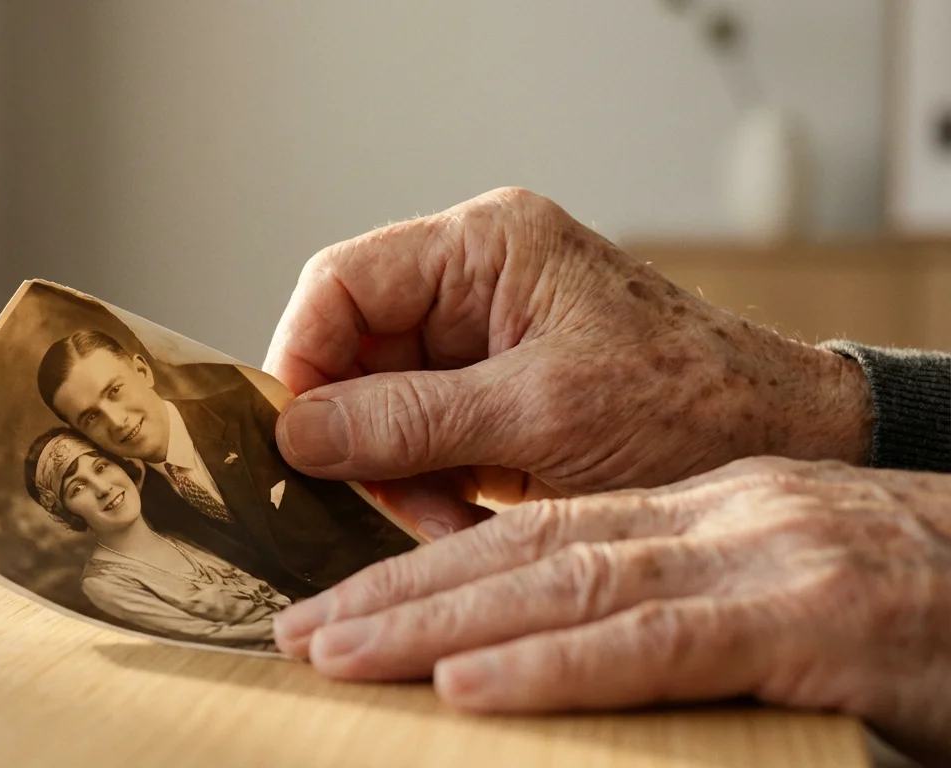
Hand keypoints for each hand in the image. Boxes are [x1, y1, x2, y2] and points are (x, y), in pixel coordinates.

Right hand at [264, 188, 872, 534]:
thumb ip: (411, 420)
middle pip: (352, 351)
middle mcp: (471, 282)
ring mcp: (480, 340)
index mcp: (483, 246)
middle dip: (360, 435)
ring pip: (377, 406)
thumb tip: (296, 432)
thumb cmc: (691, 404)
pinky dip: (428, 490)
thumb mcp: (542, 413)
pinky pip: (419, 439)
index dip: (301, 359)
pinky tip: (467, 517)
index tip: (293, 440)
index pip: (340, 283)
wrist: (783, 443)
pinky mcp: (492, 393)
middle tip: (385, 500)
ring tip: (447, 518)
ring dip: (397, 474)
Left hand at [271, 457, 950, 762]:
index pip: (536, 529)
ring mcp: (766, 560)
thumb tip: (547, 644)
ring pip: (569, 582)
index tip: (343, 609)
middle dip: (402, 595)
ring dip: (441, 624)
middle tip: (302, 636)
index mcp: (700, 510)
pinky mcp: (815, 619)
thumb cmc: (915, 602)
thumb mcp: (775, 584)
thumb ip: (671, 605)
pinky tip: (473, 684)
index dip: (427, 568)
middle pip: (525, 549)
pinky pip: (661, 640)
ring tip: (342, 655)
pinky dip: (557, 662)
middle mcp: (717, 520)